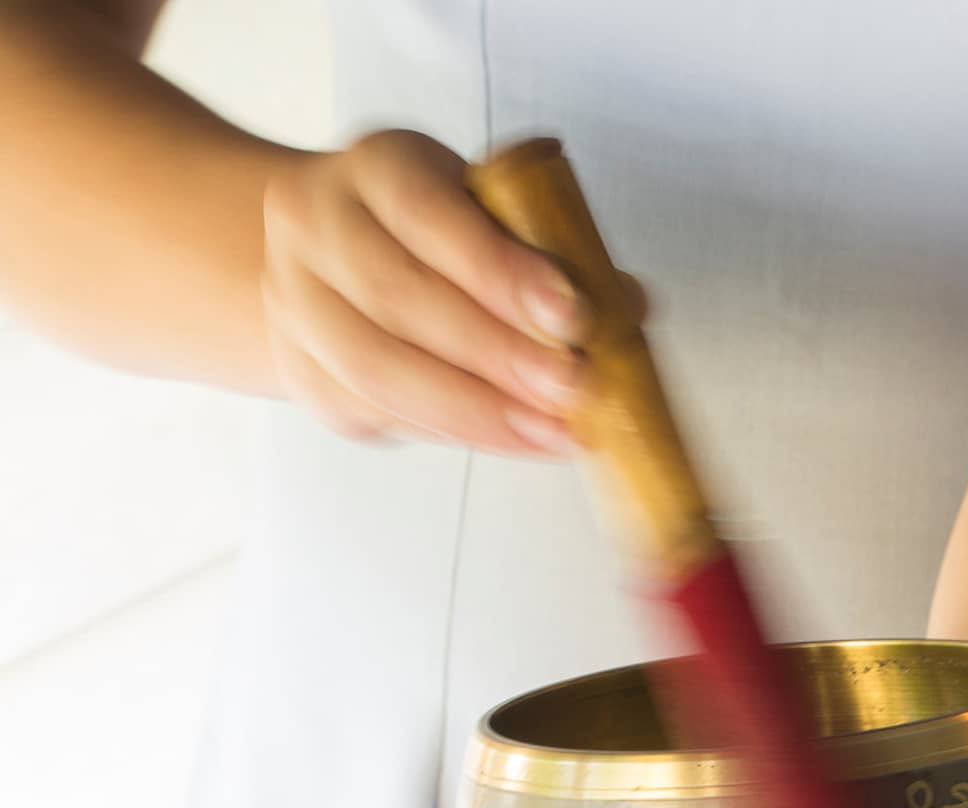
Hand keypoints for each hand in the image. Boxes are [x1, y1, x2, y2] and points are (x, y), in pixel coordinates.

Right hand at [261, 131, 600, 451]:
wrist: (320, 258)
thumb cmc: (427, 232)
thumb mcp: (486, 210)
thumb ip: (553, 250)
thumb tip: (629, 306)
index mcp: (374, 167)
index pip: (431, 214)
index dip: (501, 270)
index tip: (572, 315)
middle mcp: (318, 227)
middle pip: (402, 300)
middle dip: (499, 356)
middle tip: (572, 389)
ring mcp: (298, 305)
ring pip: (381, 370)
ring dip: (477, 411)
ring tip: (550, 433)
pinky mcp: (305, 374)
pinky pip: (379, 413)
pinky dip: (454, 433)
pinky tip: (512, 440)